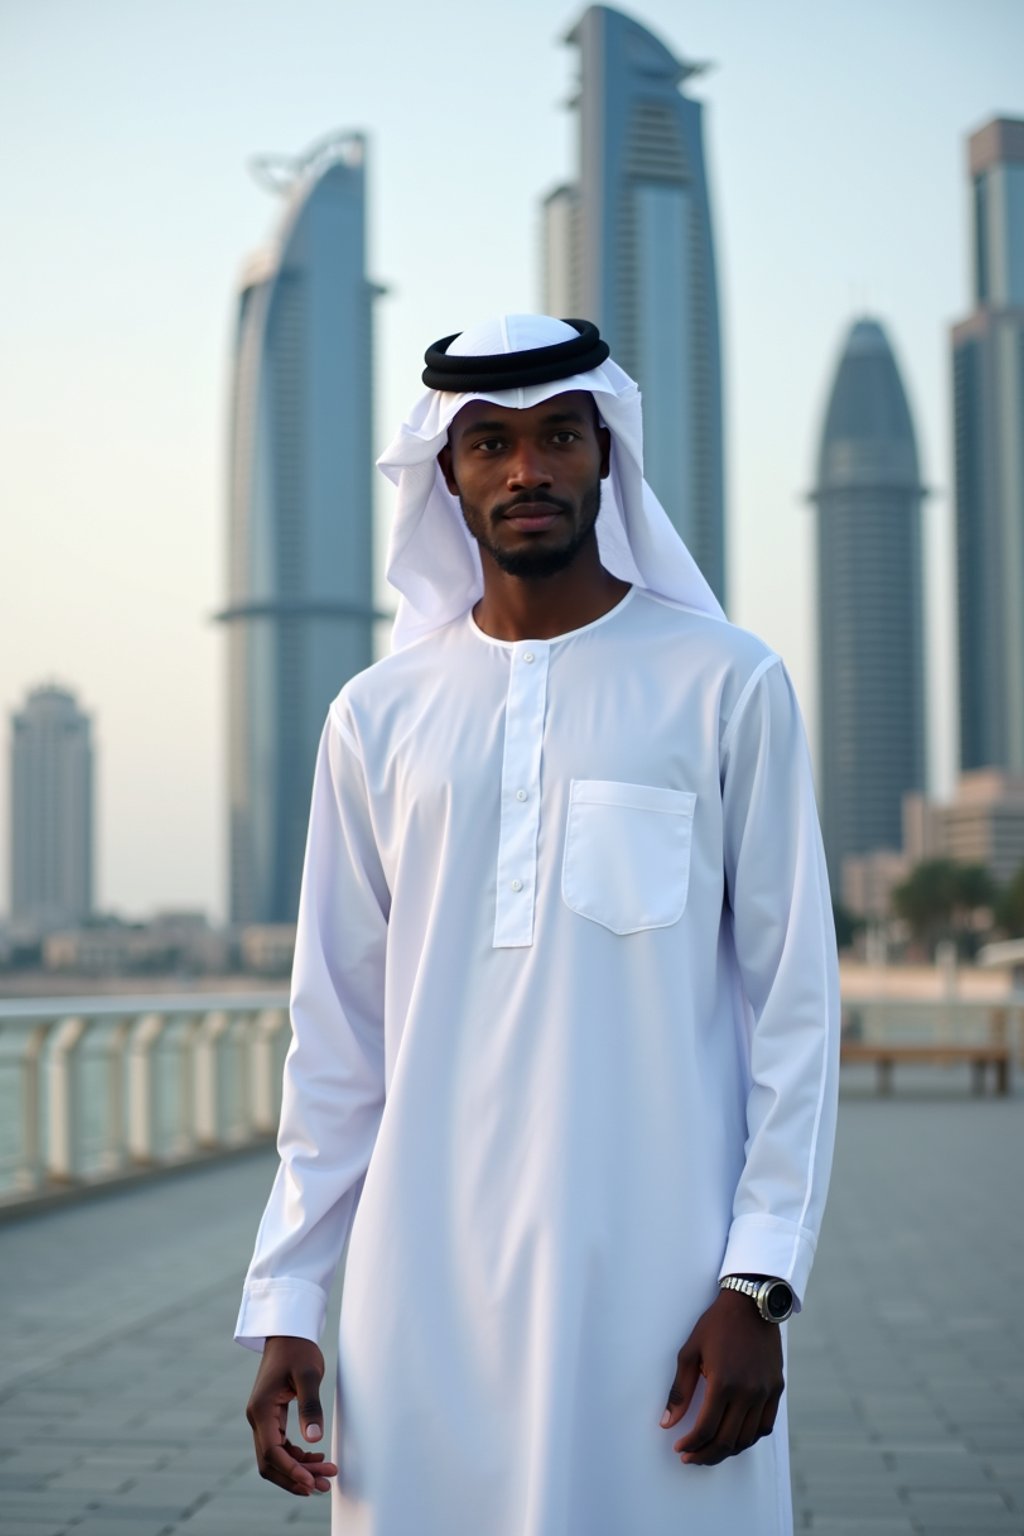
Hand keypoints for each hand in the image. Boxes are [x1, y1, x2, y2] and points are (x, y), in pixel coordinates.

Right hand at [246, 1336, 338, 1495]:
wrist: (288, 1333)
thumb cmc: (298, 1349)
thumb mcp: (309, 1374)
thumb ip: (310, 1406)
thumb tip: (315, 1440)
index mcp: (261, 1410)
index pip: (272, 1452)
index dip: (292, 1470)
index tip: (313, 1482)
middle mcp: (256, 1418)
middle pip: (270, 1462)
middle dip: (296, 1477)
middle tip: (324, 1485)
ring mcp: (261, 1419)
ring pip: (274, 1457)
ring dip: (298, 1469)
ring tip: (325, 1476)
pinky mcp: (270, 1417)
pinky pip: (279, 1446)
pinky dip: (296, 1456)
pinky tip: (316, 1458)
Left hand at [660, 1289, 783, 1465]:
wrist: (751, 1304)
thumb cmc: (716, 1325)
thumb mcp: (690, 1352)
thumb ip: (680, 1391)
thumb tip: (667, 1422)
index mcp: (723, 1382)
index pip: (706, 1428)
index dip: (690, 1444)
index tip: (679, 1448)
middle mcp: (747, 1392)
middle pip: (727, 1440)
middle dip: (705, 1455)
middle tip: (690, 1457)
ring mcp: (765, 1392)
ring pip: (747, 1438)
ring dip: (727, 1451)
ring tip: (710, 1451)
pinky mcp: (776, 1389)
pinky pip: (765, 1426)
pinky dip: (749, 1438)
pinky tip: (735, 1438)